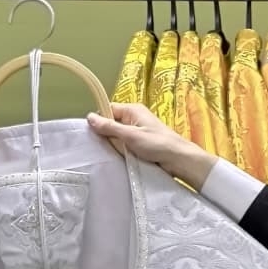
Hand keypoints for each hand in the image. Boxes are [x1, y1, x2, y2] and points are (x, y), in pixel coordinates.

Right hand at [87, 104, 215, 190]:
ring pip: (118, 135)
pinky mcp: (141, 142)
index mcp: (132, 110)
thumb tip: (89, 117)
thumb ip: (110, 127)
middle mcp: (134, 117)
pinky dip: (121, 149)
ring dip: (113, 143)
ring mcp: (138, 130)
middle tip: (98, 146)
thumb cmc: (156, 144)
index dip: (99, 120)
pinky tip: (117, 157)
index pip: (108, 109)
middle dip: (105, 133)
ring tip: (106, 153)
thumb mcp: (130, 135)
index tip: (92, 133)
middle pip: (112, 122)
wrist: (178, 159)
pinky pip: (125, 143)